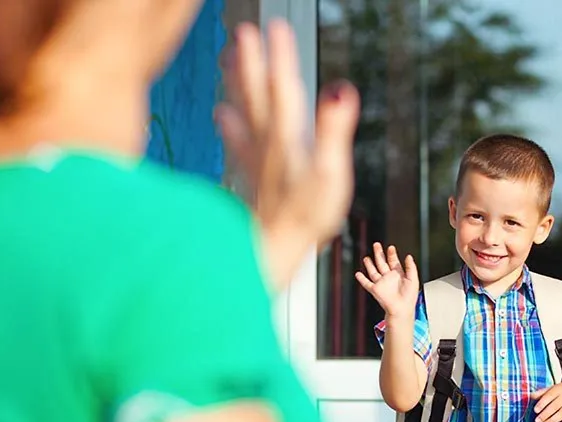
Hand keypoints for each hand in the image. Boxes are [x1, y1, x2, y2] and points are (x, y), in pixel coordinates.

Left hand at [216, 20, 359, 289]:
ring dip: (236, 83)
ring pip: (244, 112)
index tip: (276, 26)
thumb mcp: (331, 175)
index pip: (284, 88)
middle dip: (251, 61)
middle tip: (243, 30)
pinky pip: (238, 142)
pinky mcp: (253, 179)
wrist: (270, 253)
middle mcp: (268, 145)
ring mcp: (257, 162)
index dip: (281, 56)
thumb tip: (341, 89)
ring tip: (227, 57)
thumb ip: (334, 130)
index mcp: (288, 139)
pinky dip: (229, 124)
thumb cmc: (303, 219)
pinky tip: (220, 113)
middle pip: (257, 94)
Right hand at [355, 243, 418, 318]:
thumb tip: (409, 256)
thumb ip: (411, 267)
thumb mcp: (413, 279)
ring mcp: (381, 283)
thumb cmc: (409, 297)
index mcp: (398, 275)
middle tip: (377, 245)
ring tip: (366, 258)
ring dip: (370, 264)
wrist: (402, 309)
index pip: (393, 261)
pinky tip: (358, 273)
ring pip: (373, 271)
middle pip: (382, 263)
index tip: (391, 247)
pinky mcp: (375, 290)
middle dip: (379, 254)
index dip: (392, 254)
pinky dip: (361, 279)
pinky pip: (366, 283)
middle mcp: (388, 278)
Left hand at [532, 383, 561, 421]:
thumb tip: (530, 396)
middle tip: (537, 421)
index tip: (535, 410)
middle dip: (545, 415)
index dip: (542, 403)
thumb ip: (542, 392)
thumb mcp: (554, 388)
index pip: (550, 396)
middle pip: (555, 406)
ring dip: (552, 421)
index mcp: (559, 389)